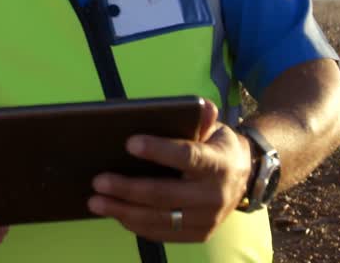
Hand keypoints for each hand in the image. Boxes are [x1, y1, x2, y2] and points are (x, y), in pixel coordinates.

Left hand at [87, 99, 251, 242]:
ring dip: (123, 211)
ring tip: (95, 201)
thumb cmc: (216, 148)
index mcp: (218, 163)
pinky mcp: (199, 234)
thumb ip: (203, 118)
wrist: (243, 178)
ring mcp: (208, 219)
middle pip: (164, 194)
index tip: (129, 143)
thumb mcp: (214, 129)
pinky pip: (163, 233)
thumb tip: (202, 106)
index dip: (158, 150)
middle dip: (127, 188)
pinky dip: (135, 224)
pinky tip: (115, 213)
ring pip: (159, 218)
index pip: (187, 157)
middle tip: (98, 181)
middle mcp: (215, 195)